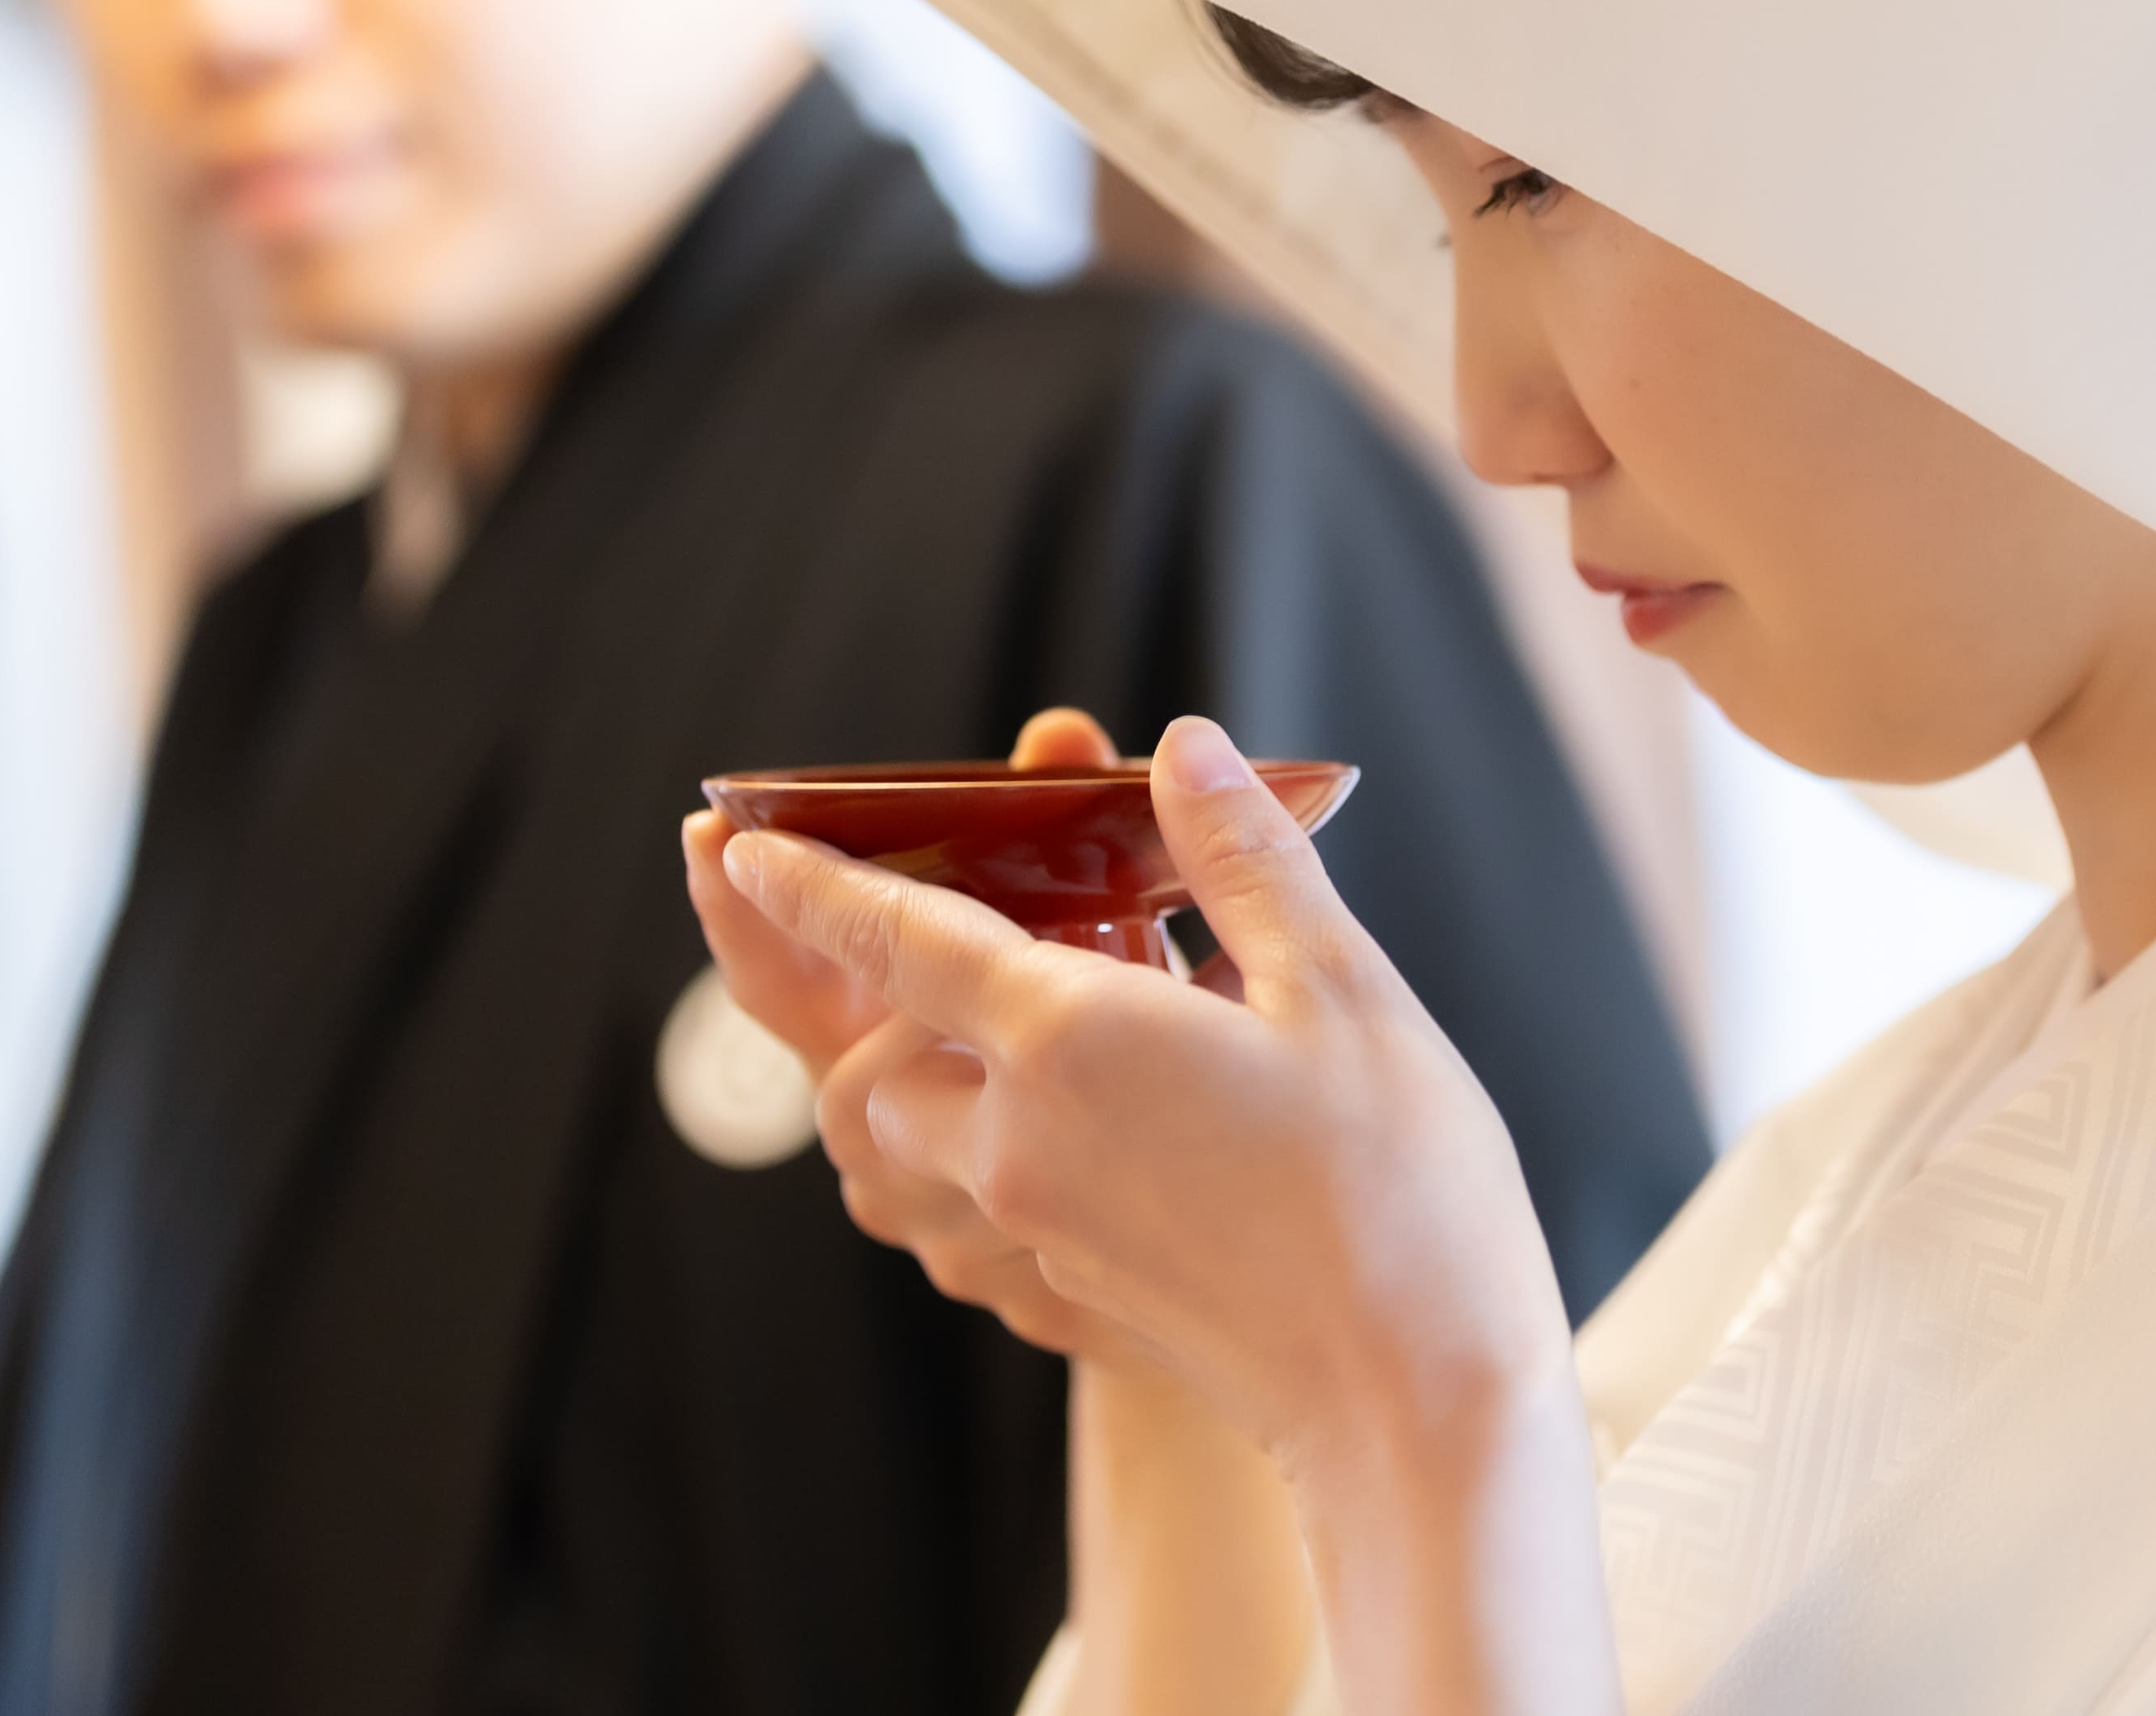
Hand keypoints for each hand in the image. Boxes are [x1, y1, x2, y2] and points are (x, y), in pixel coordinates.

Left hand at [710, 715, 1570, 1491]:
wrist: (1416, 1403)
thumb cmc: (1398, 1188)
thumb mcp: (1341, 988)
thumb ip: (1244, 858)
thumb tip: (1183, 753)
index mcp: (1070, 1041)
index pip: (898, 939)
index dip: (813, 885)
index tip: (739, 849)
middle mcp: (1020, 1140)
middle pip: (872, 1063)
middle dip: (880, 1000)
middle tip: (952, 939)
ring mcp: (1038, 1230)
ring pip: (910, 1147)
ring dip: (926, 1081)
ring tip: (1025, 1027)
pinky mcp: (1071, 1293)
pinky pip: (976, 1205)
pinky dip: (986, 1146)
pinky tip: (1095, 1115)